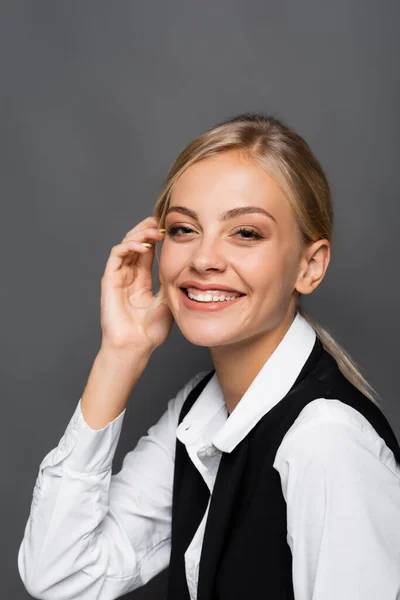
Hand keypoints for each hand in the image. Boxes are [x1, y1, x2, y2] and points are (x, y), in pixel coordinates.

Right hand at [99, 216, 173, 353]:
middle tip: (161, 223)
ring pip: (125, 244)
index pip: (146, 249)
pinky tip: (143, 245)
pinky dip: (129, 245)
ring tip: (154, 232)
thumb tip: (182, 262)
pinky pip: (116, 254)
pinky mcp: (110, 279)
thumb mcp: (167, 299)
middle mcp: (128, 275)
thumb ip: (169, 280)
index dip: (156, 236)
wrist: (137, 345)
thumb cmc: (151, 330)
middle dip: (147, 230)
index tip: (170, 230)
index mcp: (141, 279)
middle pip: (134, 242)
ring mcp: (118, 276)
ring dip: (139, 234)